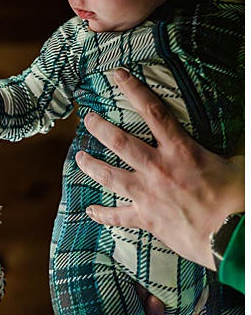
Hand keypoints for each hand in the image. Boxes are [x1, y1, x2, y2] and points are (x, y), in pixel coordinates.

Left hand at [75, 67, 243, 269]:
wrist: (234, 239)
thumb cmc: (240, 200)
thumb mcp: (238, 164)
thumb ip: (229, 147)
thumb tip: (239, 131)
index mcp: (181, 151)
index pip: (153, 112)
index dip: (134, 89)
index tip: (118, 75)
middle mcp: (158, 169)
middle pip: (119, 142)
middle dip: (99, 127)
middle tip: (87, 118)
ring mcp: (148, 194)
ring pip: (109, 175)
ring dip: (91, 165)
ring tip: (79, 157)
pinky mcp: (146, 219)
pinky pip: (118, 216)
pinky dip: (102, 214)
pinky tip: (90, 210)